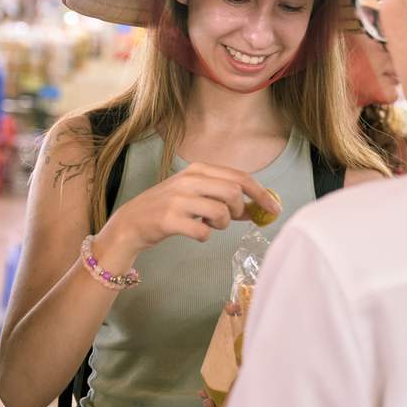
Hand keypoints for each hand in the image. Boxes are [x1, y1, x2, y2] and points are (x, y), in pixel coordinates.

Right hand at [100, 163, 280, 254]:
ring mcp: (178, 199)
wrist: (131, 223)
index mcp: (197, 169)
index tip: (275, 209)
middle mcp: (188, 180)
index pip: (240, 177)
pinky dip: (204, 236)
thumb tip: (258, 208)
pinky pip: (203, 232)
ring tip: (208, 225)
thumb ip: (224, 197)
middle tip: (232, 218)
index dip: (262, 193)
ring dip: (221, 225)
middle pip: (234, 192)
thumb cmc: (169, 208)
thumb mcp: (196, 195)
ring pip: (221, 212)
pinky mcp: (169, 220)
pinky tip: (194, 233)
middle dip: (240, 210)